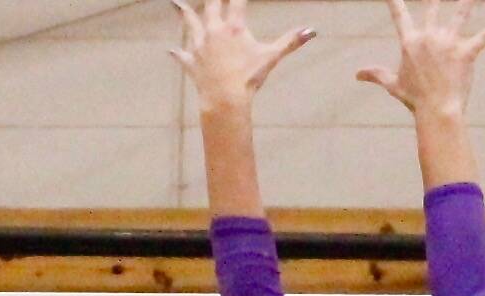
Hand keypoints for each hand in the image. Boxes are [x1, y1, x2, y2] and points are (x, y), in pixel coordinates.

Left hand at [171, 0, 314, 114]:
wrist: (225, 98)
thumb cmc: (249, 77)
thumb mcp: (271, 58)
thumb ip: (290, 42)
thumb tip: (312, 31)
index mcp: (234, 28)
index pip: (236, 2)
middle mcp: (214, 31)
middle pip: (210, 6)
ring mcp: (200, 45)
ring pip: (190, 23)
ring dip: (182, 12)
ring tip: (175, 3)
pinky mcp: (191, 61)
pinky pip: (182, 55)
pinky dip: (179, 53)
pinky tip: (172, 50)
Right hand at [357, 0, 484, 118]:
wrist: (436, 111)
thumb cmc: (415, 100)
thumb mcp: (392, 84)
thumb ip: (375, 74)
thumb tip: (356, 75)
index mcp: (410, 41)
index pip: (399, 14)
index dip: (394, 0)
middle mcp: (428, 36)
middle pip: (433, 7)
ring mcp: (448, 43)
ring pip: (461, 13)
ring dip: (469, 0)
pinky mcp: (466, 53)